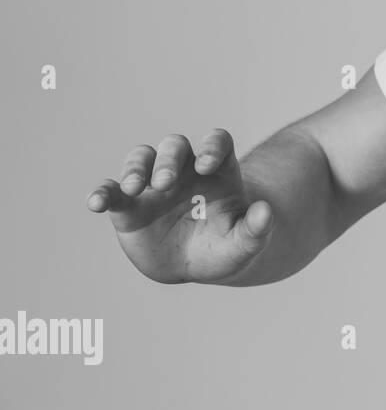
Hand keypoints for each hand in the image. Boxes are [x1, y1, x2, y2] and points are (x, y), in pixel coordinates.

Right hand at [85, 129, 273, 283]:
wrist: (197, 267)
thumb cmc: (226, 248)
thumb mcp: (246, 243)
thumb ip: (256, 228)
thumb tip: (266, 211)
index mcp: (218, 171)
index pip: (218, 142)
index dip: (212, 146)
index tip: (206, 166)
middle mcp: (185, 170)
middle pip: (174, 146)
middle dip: (168, 159)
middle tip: (165, 183)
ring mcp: (154, 185)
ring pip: (141, 158)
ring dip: (135, 168)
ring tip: (133, 188)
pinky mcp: (128, 207)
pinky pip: (111, 192)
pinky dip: (102, 193)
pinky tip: (96, 203)